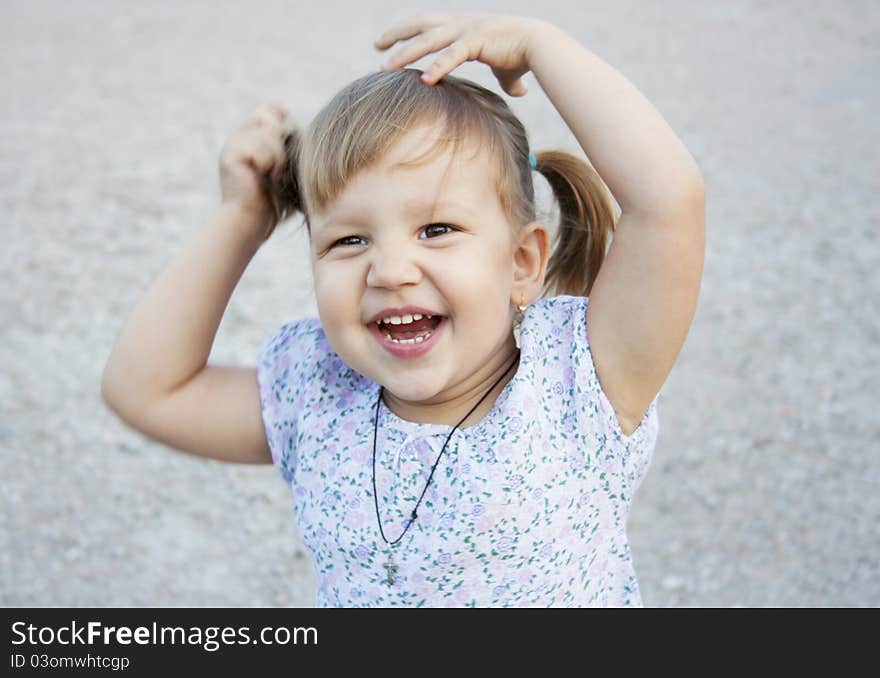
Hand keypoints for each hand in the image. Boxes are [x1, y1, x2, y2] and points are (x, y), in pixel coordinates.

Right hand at [218, 101, 296, 237]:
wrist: (253, 220)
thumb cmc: (274, 198)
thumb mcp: (286, 164)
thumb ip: (287, 137)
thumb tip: (281, 105)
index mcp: (250, 136)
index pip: (269, 110)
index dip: (282, 125)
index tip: (286, 149)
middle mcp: (239, 136)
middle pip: (269, 116)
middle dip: (282, 141)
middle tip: (280, 166)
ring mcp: (232, 144)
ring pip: (268, 133)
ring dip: (278, 157)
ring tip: (273, 175)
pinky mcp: (230, 154)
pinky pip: (260, 147)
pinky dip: (269, 163)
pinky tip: (264, 176)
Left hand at [374, 12, 546, 96]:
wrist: (541, 44)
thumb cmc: (524, 55)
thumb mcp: (509, 68)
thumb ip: (507, 79)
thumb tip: (519, 92)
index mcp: (462, 24)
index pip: (427, 24)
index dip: (407, 31)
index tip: (387, 41)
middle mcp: (461, 22)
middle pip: (420, 25)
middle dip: (396, 34)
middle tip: (377, 46)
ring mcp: (467, 30)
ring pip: (429, 40)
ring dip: (406, 53)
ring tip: (386, 67)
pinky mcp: (477, 41)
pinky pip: (452, 55)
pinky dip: (437, 67)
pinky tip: (424, 80)